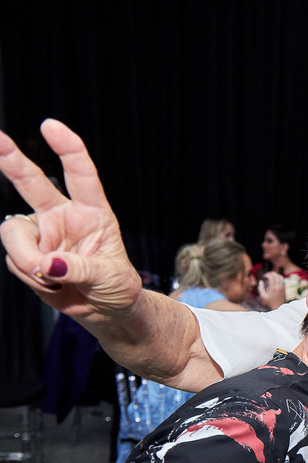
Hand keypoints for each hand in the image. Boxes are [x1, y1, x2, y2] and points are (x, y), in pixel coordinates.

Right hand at [0, 119, 142, 320]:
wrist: (106, 312)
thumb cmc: (117, 288)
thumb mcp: (111, 278)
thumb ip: (79, 268)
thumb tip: (45, 265)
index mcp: (93, 213)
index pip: (81, 175)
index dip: (68, 149)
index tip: (50, 126)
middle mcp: (63, 217)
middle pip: (32, 182)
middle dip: (12, 160)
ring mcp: (42, 234)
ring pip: (13, 233)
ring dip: (27, 259)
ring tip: (54, 280)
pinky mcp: (27, 254)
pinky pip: (14, 260)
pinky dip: (30, 277)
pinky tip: (50, 285)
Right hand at [259, 270, 285, 309]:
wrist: (278, 307)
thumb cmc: (269, 302)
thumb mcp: (263, 296)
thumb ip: (260, 288)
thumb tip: (261, 281)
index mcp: (273, 288)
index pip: (271, 277)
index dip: (267, 275)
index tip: (264, 276)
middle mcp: (279, 287)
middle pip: (276, 276)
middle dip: (271, 273)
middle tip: (267, 274)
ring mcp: (282, 287)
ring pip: (280, 277)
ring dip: (275, 274)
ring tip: (271, 275)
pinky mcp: (284, 288)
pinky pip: (283, 280)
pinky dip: (279, 277)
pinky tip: (275, 279)